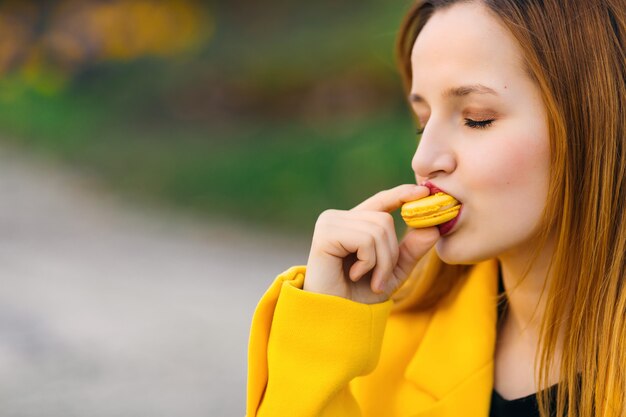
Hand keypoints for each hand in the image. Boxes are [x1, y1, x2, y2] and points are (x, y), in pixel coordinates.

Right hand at [304, 184, 439, 303]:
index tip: (424, 192)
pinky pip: (366, 240)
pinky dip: (368, 262)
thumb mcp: (392, 272)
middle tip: (379, 279)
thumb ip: (411, 251)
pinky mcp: (325, 233)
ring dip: (381, 262)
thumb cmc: (357, 296)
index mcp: (353, 223)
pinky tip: (354, 275)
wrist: (334, 318)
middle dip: (390, 254)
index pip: (380, 201)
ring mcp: (329, 222)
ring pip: (378, 229)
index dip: (401, 194)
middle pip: (385, 220)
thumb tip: (433, 229)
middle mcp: (338, 217)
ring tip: (368, 279)